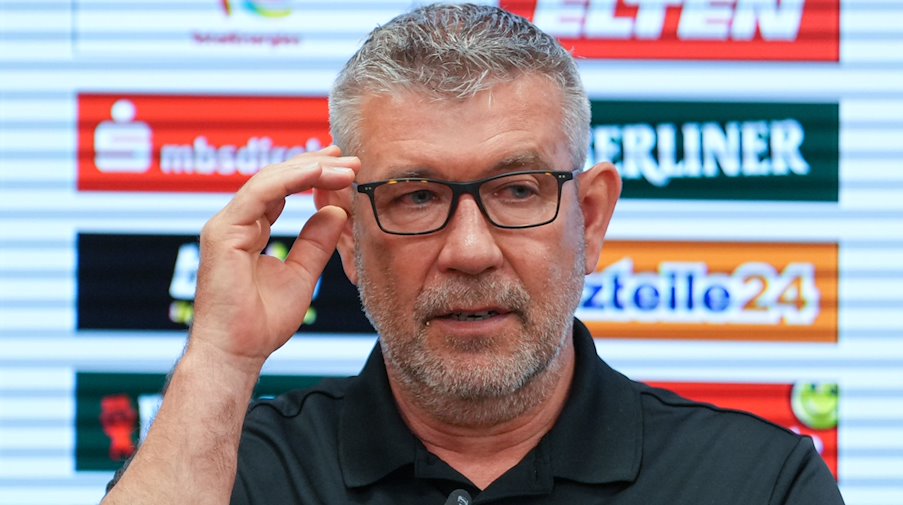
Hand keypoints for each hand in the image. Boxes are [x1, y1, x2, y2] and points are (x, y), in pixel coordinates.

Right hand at [189, 145, 359, 368]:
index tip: (346, 168)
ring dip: (309, 168)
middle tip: (350, 157)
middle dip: (315, 164)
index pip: (282, 190)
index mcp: (249, 230)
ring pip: (269, 180)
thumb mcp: (302, 275)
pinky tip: (319, 173)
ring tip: (343, 166)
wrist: (237, 353)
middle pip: (276, 178)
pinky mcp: (223, 232)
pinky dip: (291, 179)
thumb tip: (336, 211)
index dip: (313, 175)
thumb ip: (316, 242)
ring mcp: (226, 225)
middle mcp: (235, 222)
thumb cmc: (261, 324)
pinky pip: (260, 193)